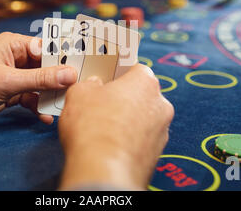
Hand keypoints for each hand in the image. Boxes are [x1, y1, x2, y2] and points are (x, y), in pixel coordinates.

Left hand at [0, 32, 77, 130]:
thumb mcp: (6, 81)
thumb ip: (39, 78)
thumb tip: (70, 74)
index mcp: (14, 45)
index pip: (47, 48)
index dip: (65, 58)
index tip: (84, 69)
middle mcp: (17, 58)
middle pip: (47, 66)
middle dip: (60, 80)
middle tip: (77, 91)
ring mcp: (15, 77)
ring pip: (41, 84)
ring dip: (51, 96)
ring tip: (62, 108)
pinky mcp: (11, 93)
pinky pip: (32, 98)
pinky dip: (39, 107)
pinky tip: (45, 118)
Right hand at [59, 64, 173, 189]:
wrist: (103, 171)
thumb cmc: (93, 129)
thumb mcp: (79, 94)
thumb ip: (88, 84)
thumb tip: (93, 86)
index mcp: (145, 82)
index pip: (135, 69)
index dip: (118, 74)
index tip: (106, 80)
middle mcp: (160, 104)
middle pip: (140, 94)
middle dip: (123, 98)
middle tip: (100, 104)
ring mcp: (161, 131)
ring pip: (143, 118)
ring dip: (127, 120)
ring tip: (102, 128)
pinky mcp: (157, 154)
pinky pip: (142, 139)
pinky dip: (129, 140)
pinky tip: (110, 145)